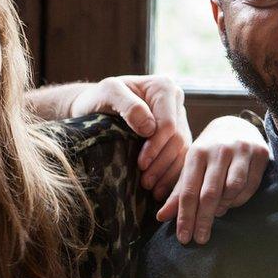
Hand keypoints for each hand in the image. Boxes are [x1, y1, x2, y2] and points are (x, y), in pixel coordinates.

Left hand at [70, 75, 191, 199]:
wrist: (95, 107)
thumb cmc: (99, 98)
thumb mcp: (108, 93)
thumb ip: (128, 105)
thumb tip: (149, 127)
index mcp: (164, 88)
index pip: (168, 123)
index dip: (156, 146)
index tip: (140, 164)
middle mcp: (175, 101)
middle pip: (178, 138)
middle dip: (162, 163)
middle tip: (146, 183)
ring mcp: (178, 119)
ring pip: (182, 150)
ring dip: (168, 173)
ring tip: (152, 190)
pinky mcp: (174, 135)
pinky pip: (180, 157)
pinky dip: (171, 175)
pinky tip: (161, 189)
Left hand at [157, 115, 268, 244]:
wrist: (235, 126)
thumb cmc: (208, 152)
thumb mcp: (190, 167)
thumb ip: (178, 193)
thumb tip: (161, 217)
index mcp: (196, 153)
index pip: (188, 190)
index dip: (185, 216)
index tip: (184, 237)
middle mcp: (218, 150)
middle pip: (209, 193)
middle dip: (202, 220)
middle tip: (199, 239)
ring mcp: (240, 151)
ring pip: (232, 190)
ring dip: (224, 207)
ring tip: (217, 213)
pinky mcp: (260, 154)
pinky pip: (250, 186)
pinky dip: (240, 199)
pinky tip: (232, 202)